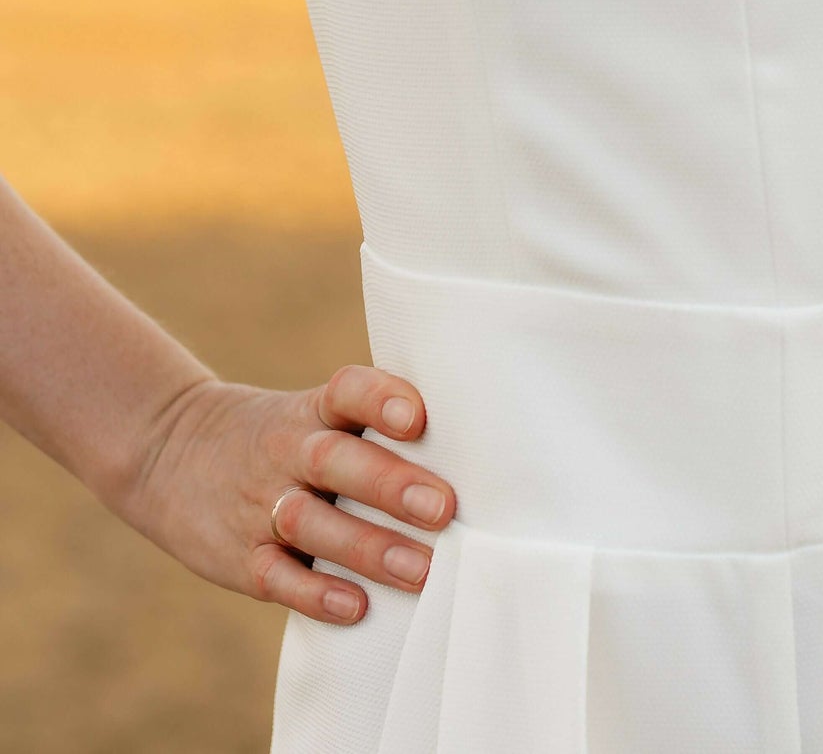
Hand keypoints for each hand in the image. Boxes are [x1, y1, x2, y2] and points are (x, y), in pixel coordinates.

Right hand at [106, 364, 457, 625]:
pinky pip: (275, 575)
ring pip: (311, 523)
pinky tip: (354, 605)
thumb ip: (376, 428)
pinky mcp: (239, 556)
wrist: (171, 450)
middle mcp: (287, 451)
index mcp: (312, 410)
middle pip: (335, 461)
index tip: (418, 417)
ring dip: (367, 547)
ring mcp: (259, 503)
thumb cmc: (284, 436)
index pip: (347, 391)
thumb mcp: (314, 412)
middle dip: (390, 485)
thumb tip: (477, 450)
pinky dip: (313, 592)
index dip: (381, 399)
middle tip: (444, 508)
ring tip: (422, 570)